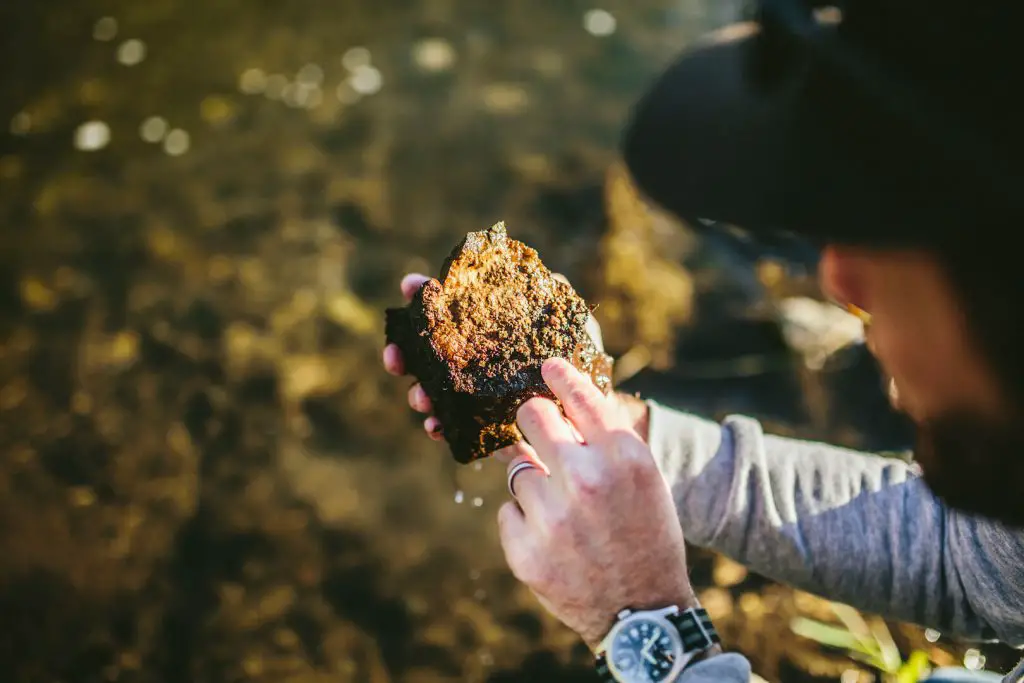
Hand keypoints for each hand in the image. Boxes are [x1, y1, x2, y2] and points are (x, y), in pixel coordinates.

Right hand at [381, 272, 650, 442]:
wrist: (593, 412)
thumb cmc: (579, 360)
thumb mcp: (570, 323)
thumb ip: (552, 296)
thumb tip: (539, 273)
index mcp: (483, 330)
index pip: (445, 309)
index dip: (422, 295)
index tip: (409, 286)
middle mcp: (471, 360)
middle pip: (424, 353)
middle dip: (403, 353)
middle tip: (394, 356)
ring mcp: (472, 395)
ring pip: (431, 391)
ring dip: (418, 393)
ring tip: (420, 397)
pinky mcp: (481, 428)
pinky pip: (452, 428)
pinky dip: (439, 427)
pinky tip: (436, 426)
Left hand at [496, 357, 696, 650]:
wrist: (644, 613)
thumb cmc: (647, 537)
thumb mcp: (644, 480)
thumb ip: (605, 441)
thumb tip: (560, 402)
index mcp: (625, 458)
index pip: (580, 396)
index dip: (559, 376)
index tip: (546, 366)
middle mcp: (587, 480)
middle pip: (532, 416)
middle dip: (534, 421)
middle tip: (541, 433)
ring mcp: (552, 517)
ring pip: (518, 470)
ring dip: (536, 485)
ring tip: (566, 515)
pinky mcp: (525, 551)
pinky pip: (509, 511)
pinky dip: (526, 523)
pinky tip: (555, 542)